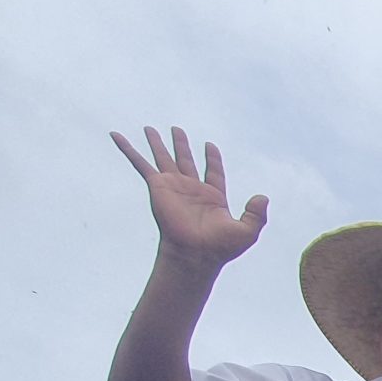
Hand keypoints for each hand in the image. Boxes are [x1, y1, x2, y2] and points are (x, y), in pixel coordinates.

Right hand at [111, 126, 267, 270]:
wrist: (196, 252)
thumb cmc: (220, 246)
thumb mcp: (247, 231)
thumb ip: (257, 214)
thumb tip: (263, 197)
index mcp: (213, 197)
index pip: (213, 172)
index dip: (212, 159)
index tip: (210, 145)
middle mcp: (191, 189)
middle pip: (186, 160)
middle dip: (181, 145)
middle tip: (176, 130)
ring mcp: (173, 186)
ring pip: (164, 158)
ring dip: (157, 143)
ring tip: (150, 128)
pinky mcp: (158, 186)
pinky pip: (140, 163)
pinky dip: (128, 149)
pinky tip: (117, 135)